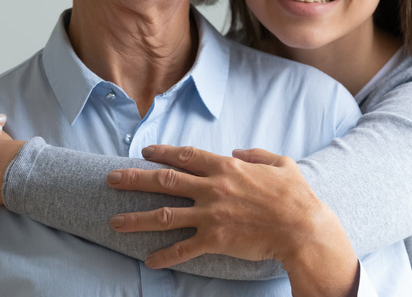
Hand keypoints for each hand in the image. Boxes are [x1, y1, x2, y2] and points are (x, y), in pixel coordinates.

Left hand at [108, 145, 359, 295]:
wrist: (301, 228)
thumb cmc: (295, 195)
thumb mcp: (280, 163)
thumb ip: (256, 153)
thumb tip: (238, 151)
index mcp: (226, 168)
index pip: (185, 156)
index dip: (162, 153)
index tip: (144, 152)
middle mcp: (212, 188)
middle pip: (164, 181)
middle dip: (134, 179)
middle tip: (111, 178)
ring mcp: (210, 214)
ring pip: (164, 215)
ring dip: (136, 218)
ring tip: (114, 222)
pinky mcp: (214, 240)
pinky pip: (183, 248)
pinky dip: (164, 255)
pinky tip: (149, 261)